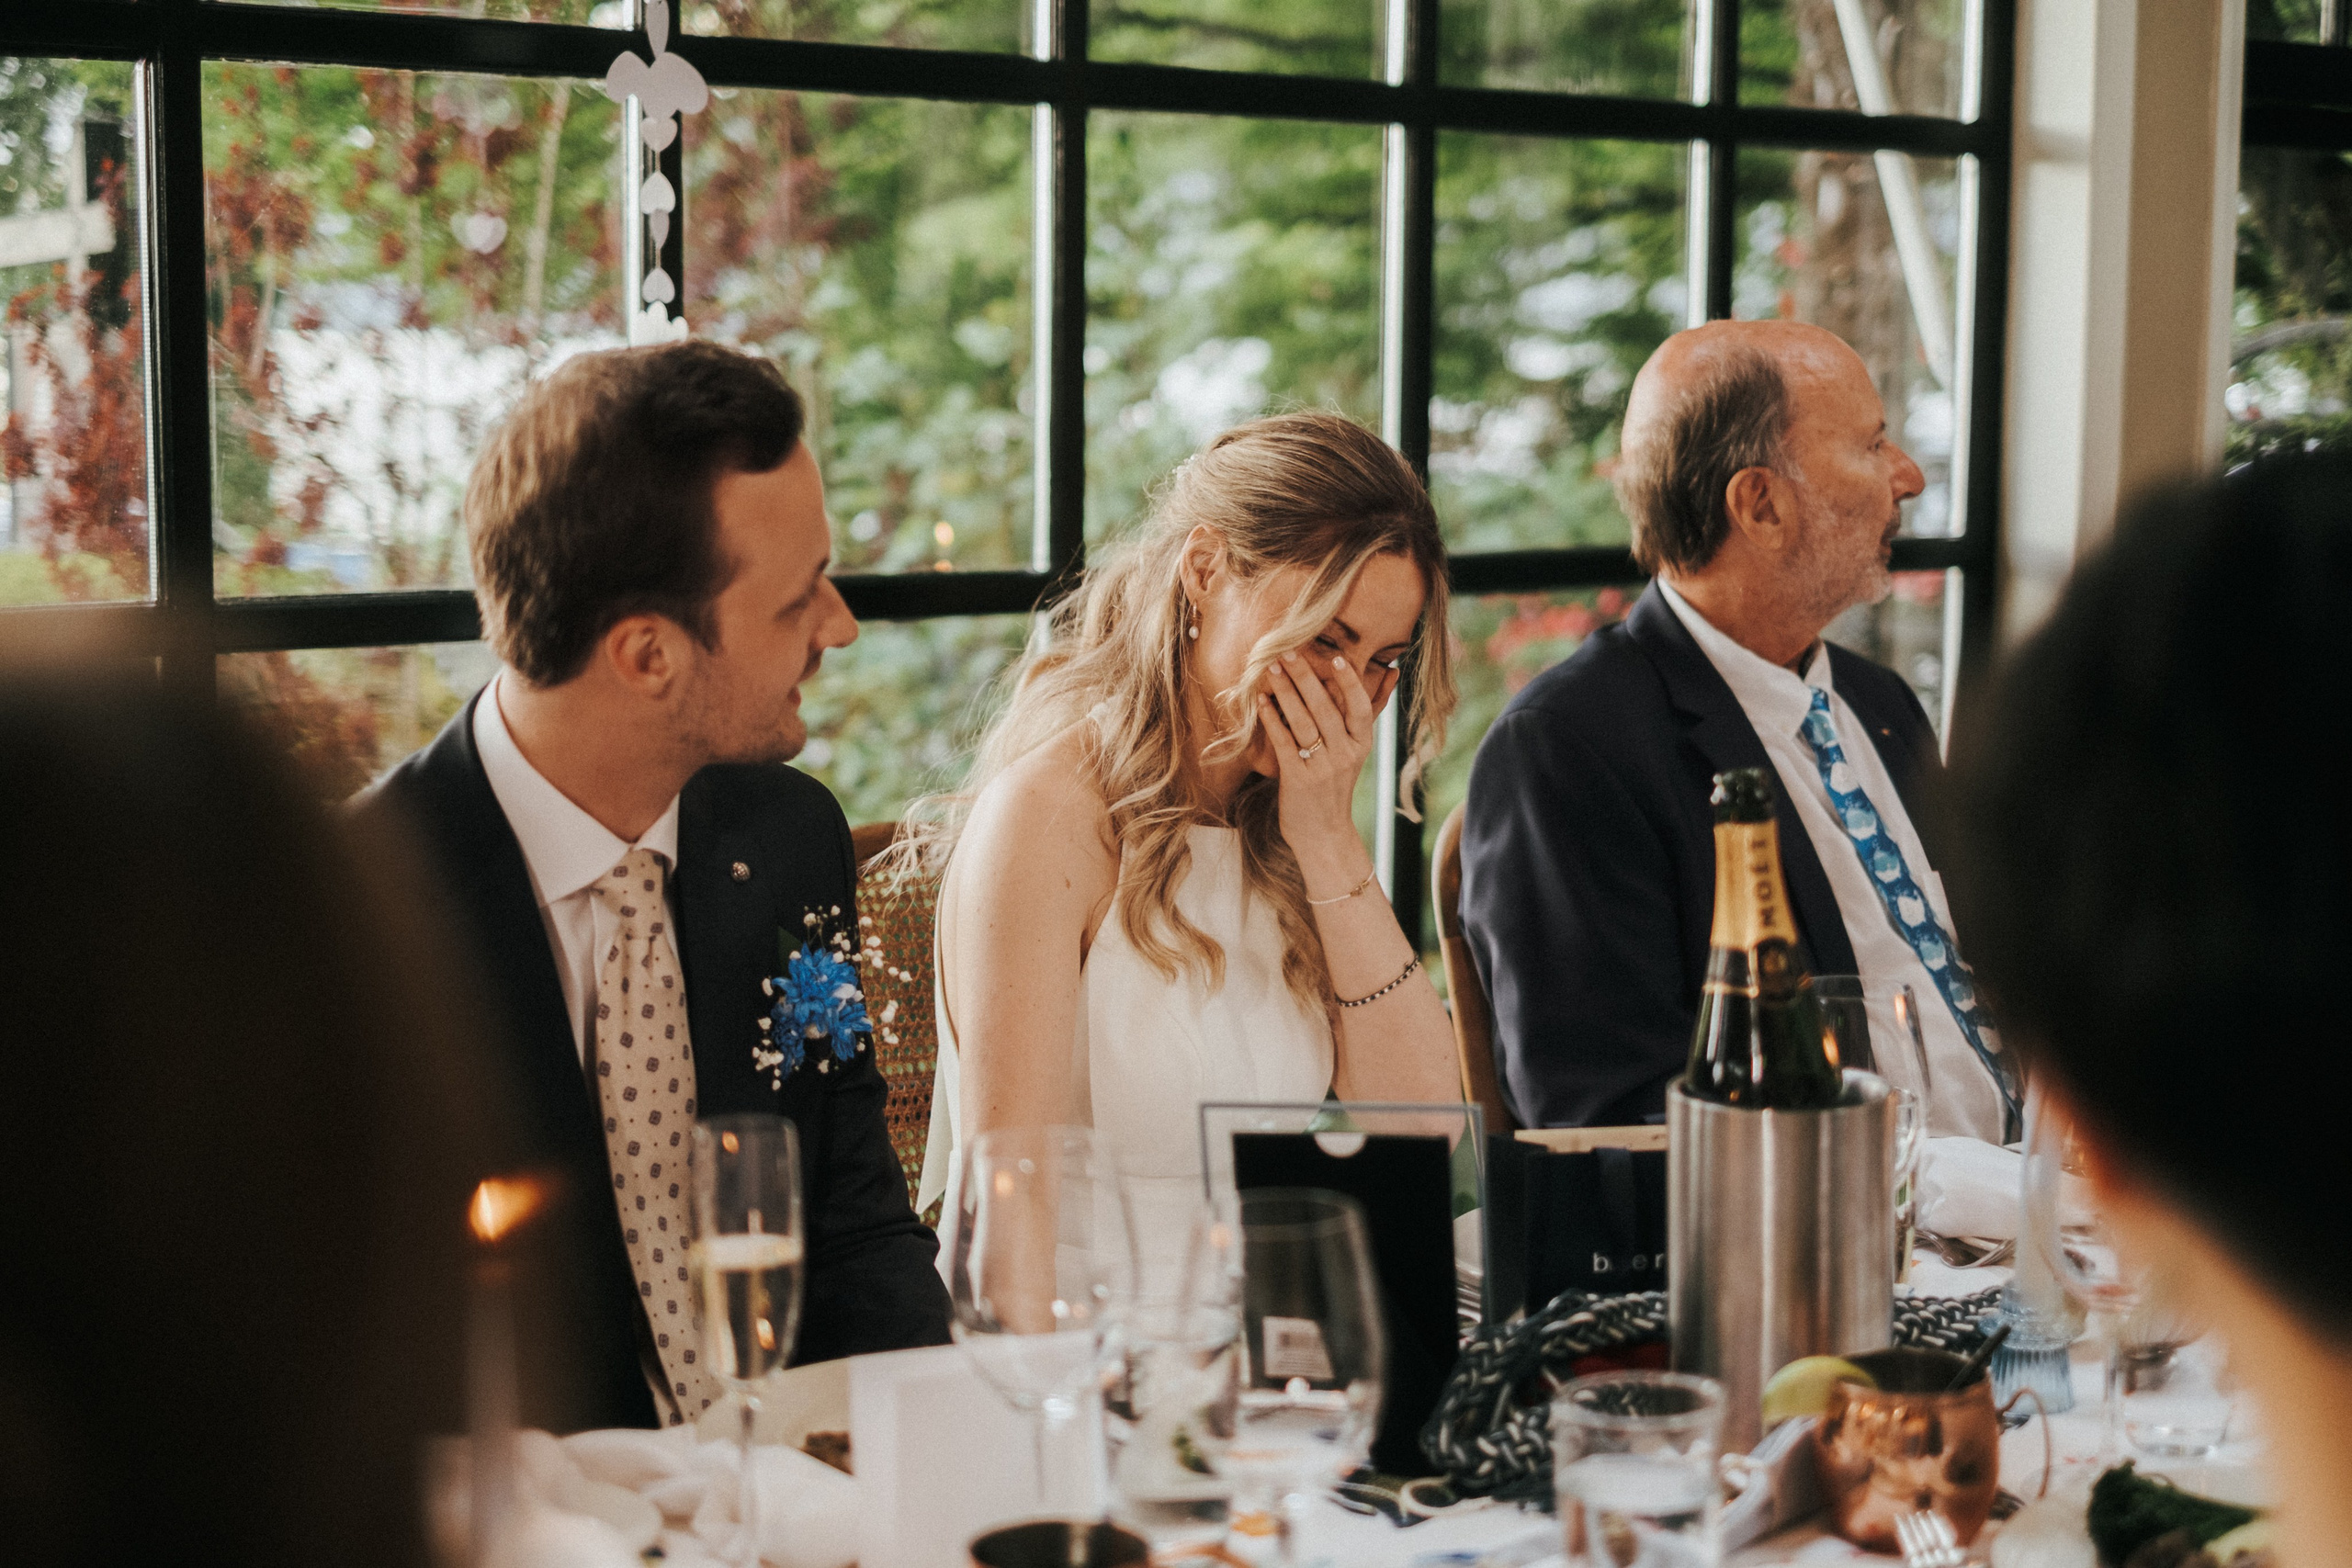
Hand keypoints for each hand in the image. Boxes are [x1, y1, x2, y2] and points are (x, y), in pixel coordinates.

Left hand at [1259, 651, 1379, 888]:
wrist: (1323, 833)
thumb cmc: (1335, 785)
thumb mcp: (1356, 750)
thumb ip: (1368, 712)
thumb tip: (1392, 672)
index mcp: (1362, 744)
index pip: (1360, 707)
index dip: (1349, 683)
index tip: (1336, 659)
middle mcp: (1345, 754)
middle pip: (1325, 708)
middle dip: (1305, 678)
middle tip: (1288, 652)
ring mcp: (1322, 767)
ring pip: (1303, 722)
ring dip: (1285, 692)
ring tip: (1271, 669)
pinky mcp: (1299, 779)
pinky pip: (1284, 742)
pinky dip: (1272, 719)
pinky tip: (1261, 701)